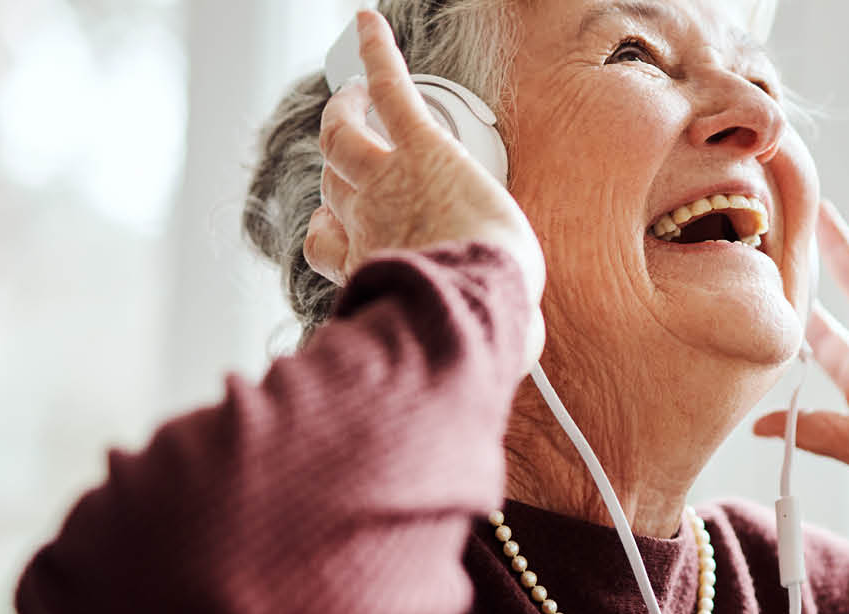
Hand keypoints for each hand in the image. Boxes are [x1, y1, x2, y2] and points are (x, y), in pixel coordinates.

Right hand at [304, 9, 545, 362]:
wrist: (473, 298)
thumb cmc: (474, 322)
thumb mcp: (469, 334)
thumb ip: (487, 329)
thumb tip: (523, 346)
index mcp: (367, 264)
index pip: (325, 241)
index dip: (330, 230)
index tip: (338, 226)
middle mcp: (364, 219)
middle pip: (332, 180)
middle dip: (336, 163)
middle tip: (347, 140)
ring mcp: (385, 177)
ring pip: (342, 133)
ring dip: (344, 108)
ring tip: (351, 90)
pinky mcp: (419, 145)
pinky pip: (389, 87)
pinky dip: (376, 52)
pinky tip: (369, 24)